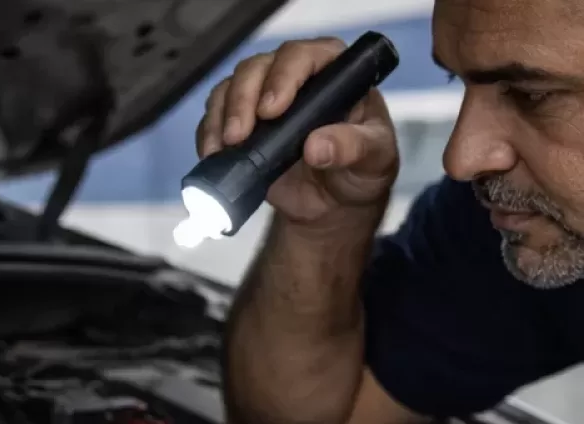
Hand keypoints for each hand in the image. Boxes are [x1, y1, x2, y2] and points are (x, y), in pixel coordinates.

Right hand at [196, 37, 398, 228]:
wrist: (333, 206)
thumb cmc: (361, 170)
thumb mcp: (374, 160)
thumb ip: (353, 148)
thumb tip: (317, 146)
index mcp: (335, 74)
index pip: (305, 56)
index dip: (284, 76)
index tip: (272, 109)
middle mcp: (296, 78)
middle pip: (258, 68)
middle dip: (243, 99)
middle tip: (240, 135)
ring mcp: (264, 97)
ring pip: (232, 87)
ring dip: (222, 116)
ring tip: (226, 147)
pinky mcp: (242, 121)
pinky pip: (216, 116)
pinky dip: (209, 133)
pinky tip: (214, 153)